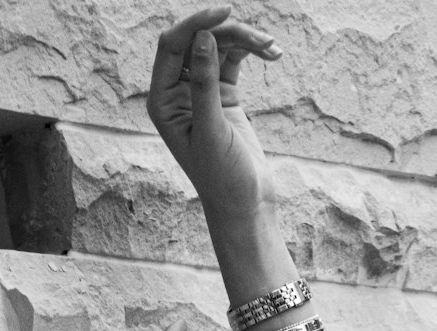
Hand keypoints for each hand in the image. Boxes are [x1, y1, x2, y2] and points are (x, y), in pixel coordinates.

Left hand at [147, 6, 281, 221]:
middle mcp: (177, 92)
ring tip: (272, 48)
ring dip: (245, 40)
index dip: (196, 23)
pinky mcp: (223, 94)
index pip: (171, 45)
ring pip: (218, 45)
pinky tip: (273, 53)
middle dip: (227, 32)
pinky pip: (234, 58)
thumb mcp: (213, 131)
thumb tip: (204, 37)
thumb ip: (205, 84)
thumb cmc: (223, 179)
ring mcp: (201, 91)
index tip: (226, 11)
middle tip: (260, 39)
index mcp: (163, 101)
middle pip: (197, 40)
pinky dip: (252, 51)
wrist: (246, 205)